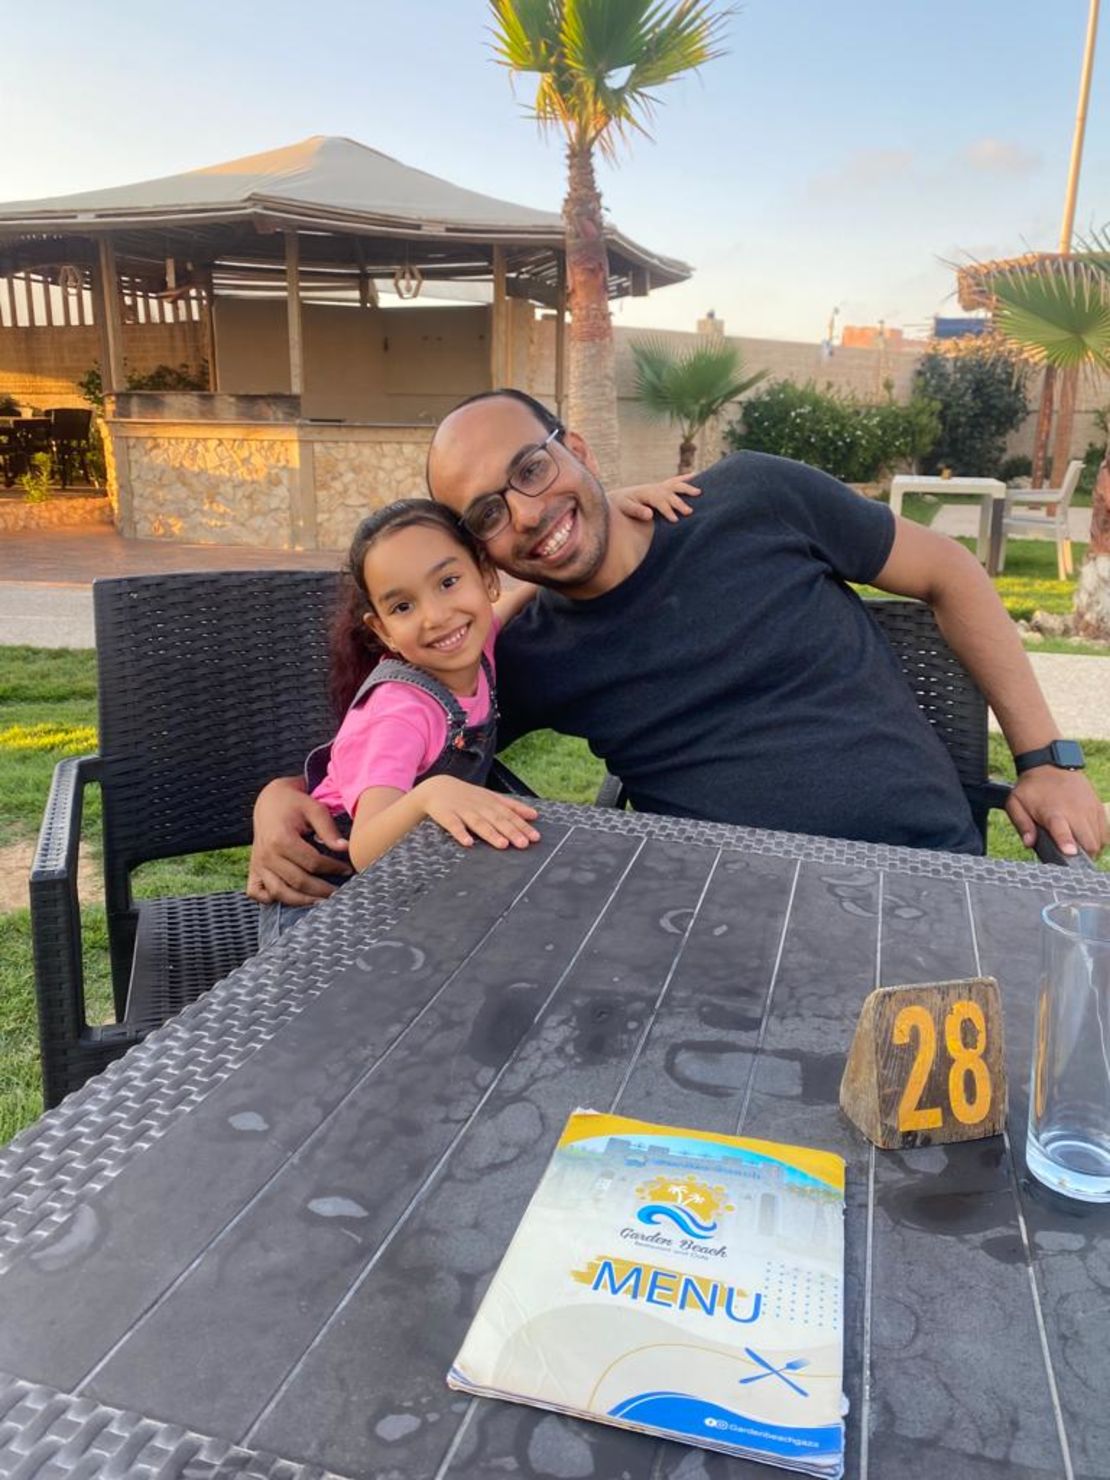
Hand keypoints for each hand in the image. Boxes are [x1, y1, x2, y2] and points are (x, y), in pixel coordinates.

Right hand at [247, 777, 352, 905]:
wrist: (269, 801)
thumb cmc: (294, 804)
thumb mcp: (314, 809)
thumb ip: (329, 830)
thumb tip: (345, 848)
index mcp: (281, 839)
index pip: (312, 863)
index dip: (333, 868)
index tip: (347, 870)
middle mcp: (267, 855)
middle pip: (298, 882)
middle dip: (322, 890)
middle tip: (340, 892)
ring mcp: (258, 864)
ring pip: (279, 893)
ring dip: (302, 901)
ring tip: (322, 901)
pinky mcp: (253, 869)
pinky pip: (257, 893)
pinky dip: (271, 900)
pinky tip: (290, 898)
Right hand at [418, 776, 540, 851]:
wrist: (436, 787)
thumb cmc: (468, 796)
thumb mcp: (491, 797)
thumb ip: (512, 806)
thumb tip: (535, 814)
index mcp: (491, 802)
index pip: (510, 814)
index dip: (522, 825)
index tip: (535, 837)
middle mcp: (479, 806)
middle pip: (497, 820)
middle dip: (511, 831)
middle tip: (524, 843)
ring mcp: (463, 810)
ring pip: (478, 823)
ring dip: (490, 833)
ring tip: (502, 844)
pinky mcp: (446, 815)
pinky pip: (453, 825)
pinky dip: (460, 833)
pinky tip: (468, 843)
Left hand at [614, 477, 700, 522]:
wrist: (622, 496)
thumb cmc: (623, 504)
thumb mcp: (625, 507)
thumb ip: (637, 511)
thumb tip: (649, 514)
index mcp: (647, 493)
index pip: (659, 502)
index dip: (667, 510)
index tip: (675, 520)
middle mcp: (656, 488)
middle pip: (670, 495)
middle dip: (679, 503)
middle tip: (689, 512)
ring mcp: (661, 486)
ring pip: (676, 485)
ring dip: (687, 488)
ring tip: (699, 492)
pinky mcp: (663, 486)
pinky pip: (676, 480)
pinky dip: (686, 478)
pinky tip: (696, 475)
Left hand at [1007, 767, 1107, 858]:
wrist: (1049, 764)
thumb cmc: (1031, 788)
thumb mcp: (1016, 803)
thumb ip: (1022, 825)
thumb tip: (1029, 843)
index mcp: (1053, 813)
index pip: (1062, 830)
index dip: (1067, 842)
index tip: (1070, 853)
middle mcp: (1075, 812)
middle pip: (1088, 841)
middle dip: (1083, 856)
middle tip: (1072, 861)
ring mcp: (1089, 809)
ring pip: (1099, 839)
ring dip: (1091, 849)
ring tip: (1079, 850)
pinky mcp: (1097, 807)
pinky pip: (1105, 831)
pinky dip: (1099, 839)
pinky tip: (1087, 840)